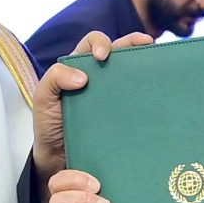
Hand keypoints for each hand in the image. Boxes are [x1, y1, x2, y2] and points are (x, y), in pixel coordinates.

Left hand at [30, 29, 152, 178]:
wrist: (59, 160)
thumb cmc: (49, 125)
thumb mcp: (44, 98)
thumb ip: (54, 79)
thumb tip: (82, 77)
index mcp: (80, 67)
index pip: (92, 43)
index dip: (100, 42)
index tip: (102, 57)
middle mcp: (99, 78)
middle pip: (120, 51)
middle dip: (134, 42)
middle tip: (146, 44)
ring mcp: (114, 96)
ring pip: (133, 73)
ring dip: (146, 64)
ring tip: (159, 62)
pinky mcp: (125, 115)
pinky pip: (139, 101)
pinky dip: (150, 94)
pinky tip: (158, 94)